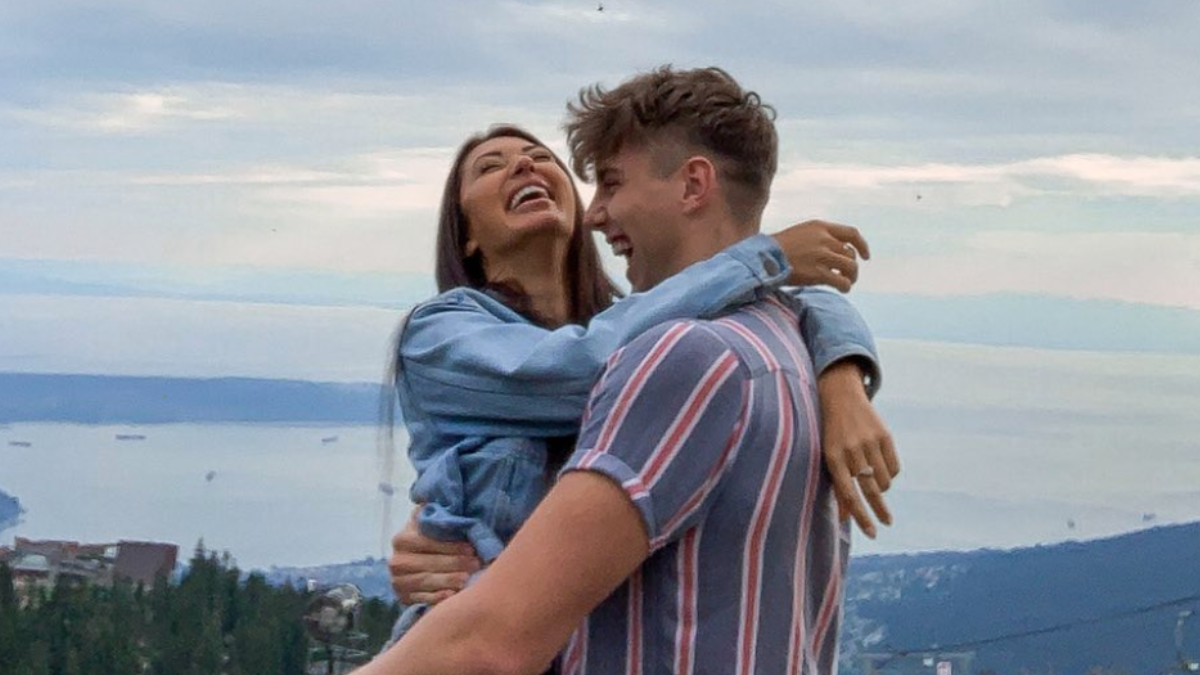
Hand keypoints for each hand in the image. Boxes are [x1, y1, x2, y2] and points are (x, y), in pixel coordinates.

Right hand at [389, 509, 481, 604]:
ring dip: (449, 580)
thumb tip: (448, 501)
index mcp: (403, 538)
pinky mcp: (403, 597)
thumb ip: (437, 514)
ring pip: (426, 581)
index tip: (471, 548)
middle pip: (428, 563)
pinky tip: (452, 595)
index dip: (450, 545)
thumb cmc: (430, 538)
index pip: (428, 542)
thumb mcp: (430, 523)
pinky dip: (438, 597)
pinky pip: (422, 599)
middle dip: (455, 563)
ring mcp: (398, 580)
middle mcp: (397, 560)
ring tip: (468, 579)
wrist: (413, 560)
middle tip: (476, 564)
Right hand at [771, 220, 869, 292]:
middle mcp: (823, 239)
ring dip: (852, 277)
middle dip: (852, 266)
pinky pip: (841, 281)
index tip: (865, 256)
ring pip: (850, 267)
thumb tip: (837, 251)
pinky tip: (842, 289)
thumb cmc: (777, 250)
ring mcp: (821, 255)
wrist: (761, 258)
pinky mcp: (817, 273)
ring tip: (847, 283)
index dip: (862, 245)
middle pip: (850, 253)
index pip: (851, 233)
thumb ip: (819, 238)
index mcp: (819, 227)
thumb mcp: (799, 234)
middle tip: (849, 276)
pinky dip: (845, 286)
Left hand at [817, 361, 898, 537]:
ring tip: (875, 483)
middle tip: (886, 524)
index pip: (848, 494)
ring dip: (881, 488)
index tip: (872, 533)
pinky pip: (894, 468)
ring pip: (883, 481)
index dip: (860, 516)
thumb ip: (837, 486)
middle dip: (879, 511)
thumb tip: (843, 519)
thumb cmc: (831, 434)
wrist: (841, 396)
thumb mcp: (828, 457)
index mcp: (833, 457)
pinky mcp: (884, 435)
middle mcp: (851, 450)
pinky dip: (889, 474)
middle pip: (869, 490)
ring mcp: (869, 442)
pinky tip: (881, 468)